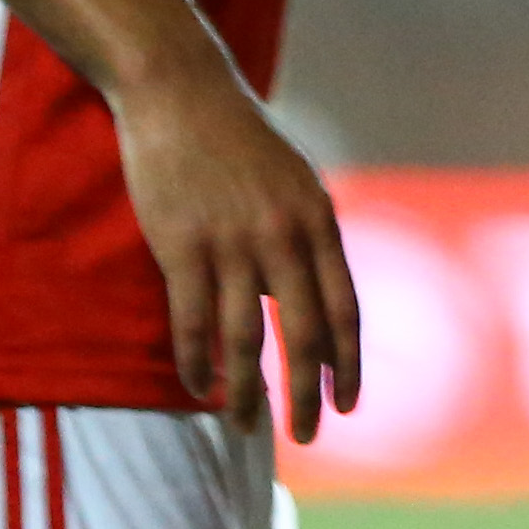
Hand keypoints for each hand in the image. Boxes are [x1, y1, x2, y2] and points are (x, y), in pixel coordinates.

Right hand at [113, 65, 361, 440]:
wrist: (182, 92)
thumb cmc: (241, 139)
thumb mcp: (296, 181)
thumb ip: (311, 237)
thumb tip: (320, 296)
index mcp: (319, 220)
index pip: (344, 309)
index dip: (347, 363)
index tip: (347, 404)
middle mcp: (283, 236)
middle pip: (304, 334)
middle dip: (308, 394)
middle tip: (308, 436)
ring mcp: (232, 242)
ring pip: (245, 338)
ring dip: (246, 391)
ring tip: (245, 426)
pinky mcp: (182, 245)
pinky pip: (192, 321)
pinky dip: (196, 362)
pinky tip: (198, 388)